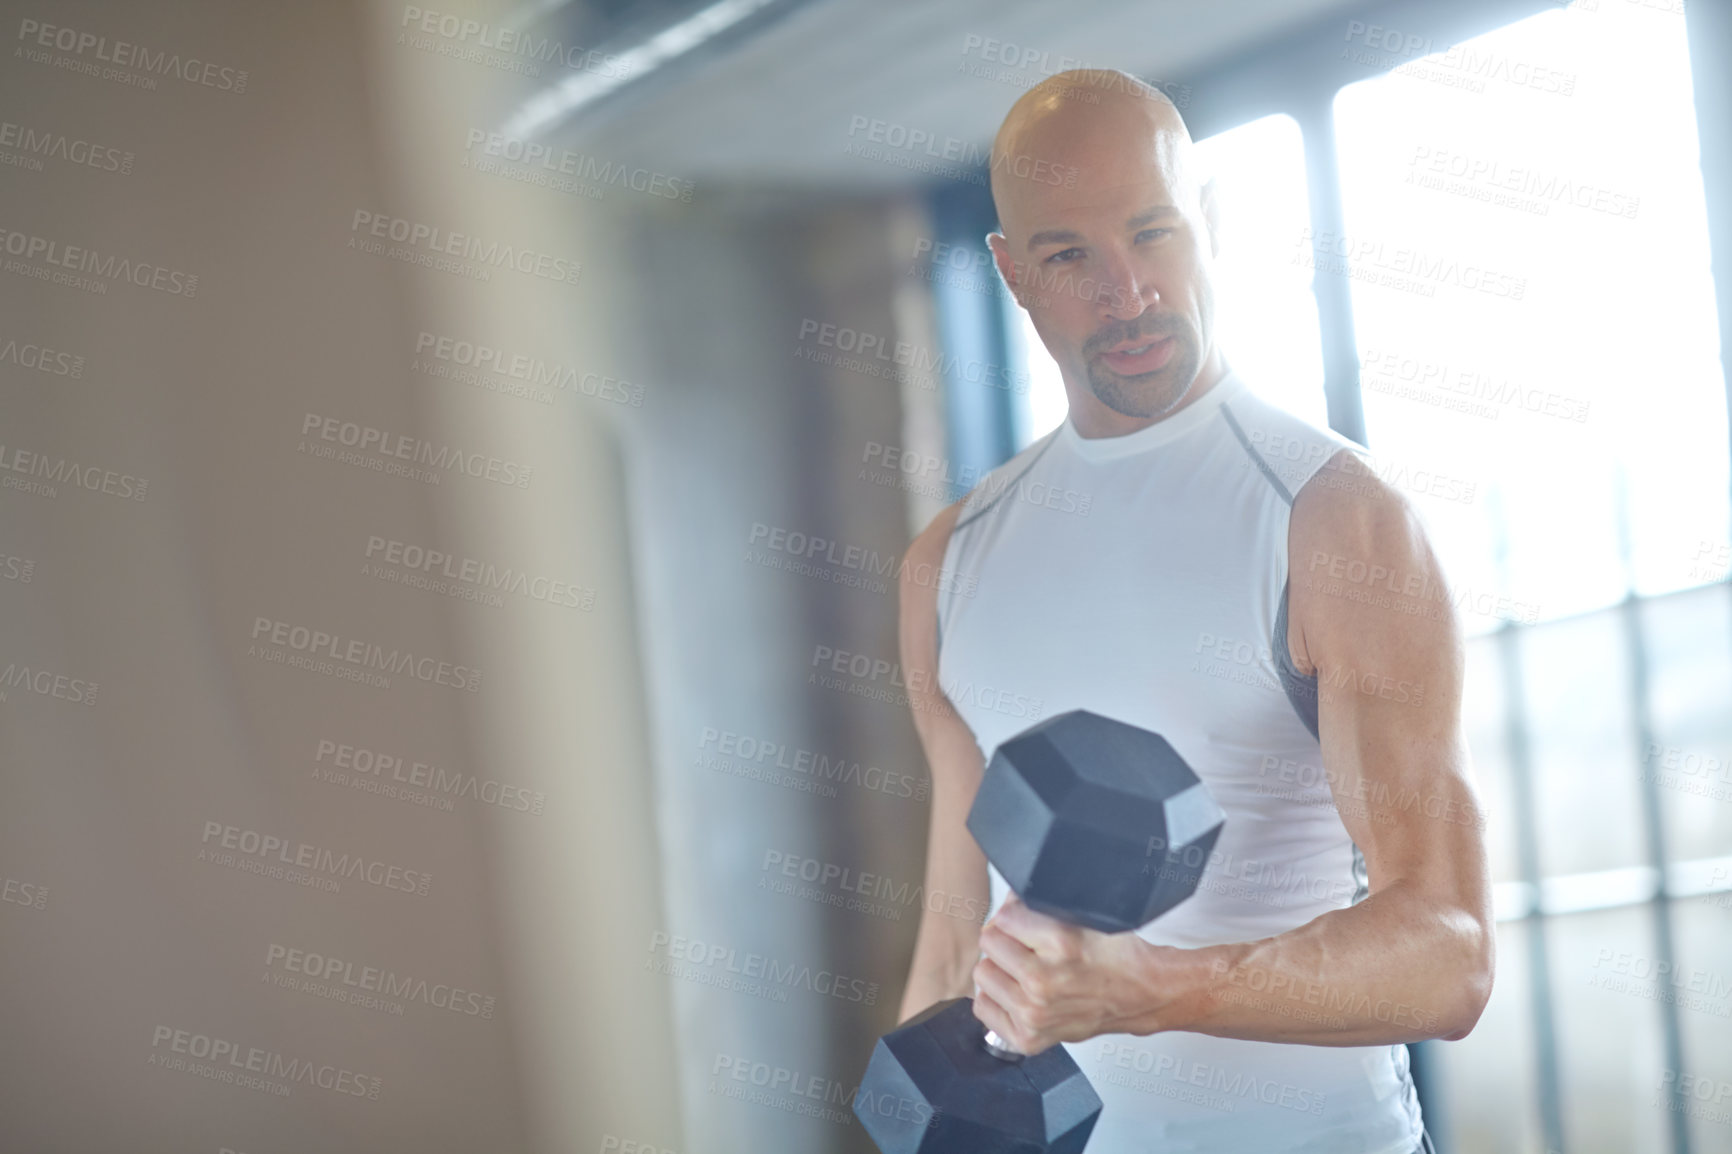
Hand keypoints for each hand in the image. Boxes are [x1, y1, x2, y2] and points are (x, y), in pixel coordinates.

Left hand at [971, 894, 1181, 1053]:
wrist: (1141, 995)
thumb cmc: (1118, 957)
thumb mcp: (1085, 915)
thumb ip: (1043, 903)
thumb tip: (1009, 898)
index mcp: (1059, 944)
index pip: (1003, 917)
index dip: (1015, 914)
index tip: (1025, 920)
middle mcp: (1043, 982)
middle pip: (989, 943)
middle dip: (1005, 939)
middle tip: (1026, 945)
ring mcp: (1034, 1013)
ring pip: (982, 974)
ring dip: (999, 968)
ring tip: (1023, 969)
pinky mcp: (1029, 1037)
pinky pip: (984, 1007)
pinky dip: (997, 998)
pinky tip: (1018, 992)